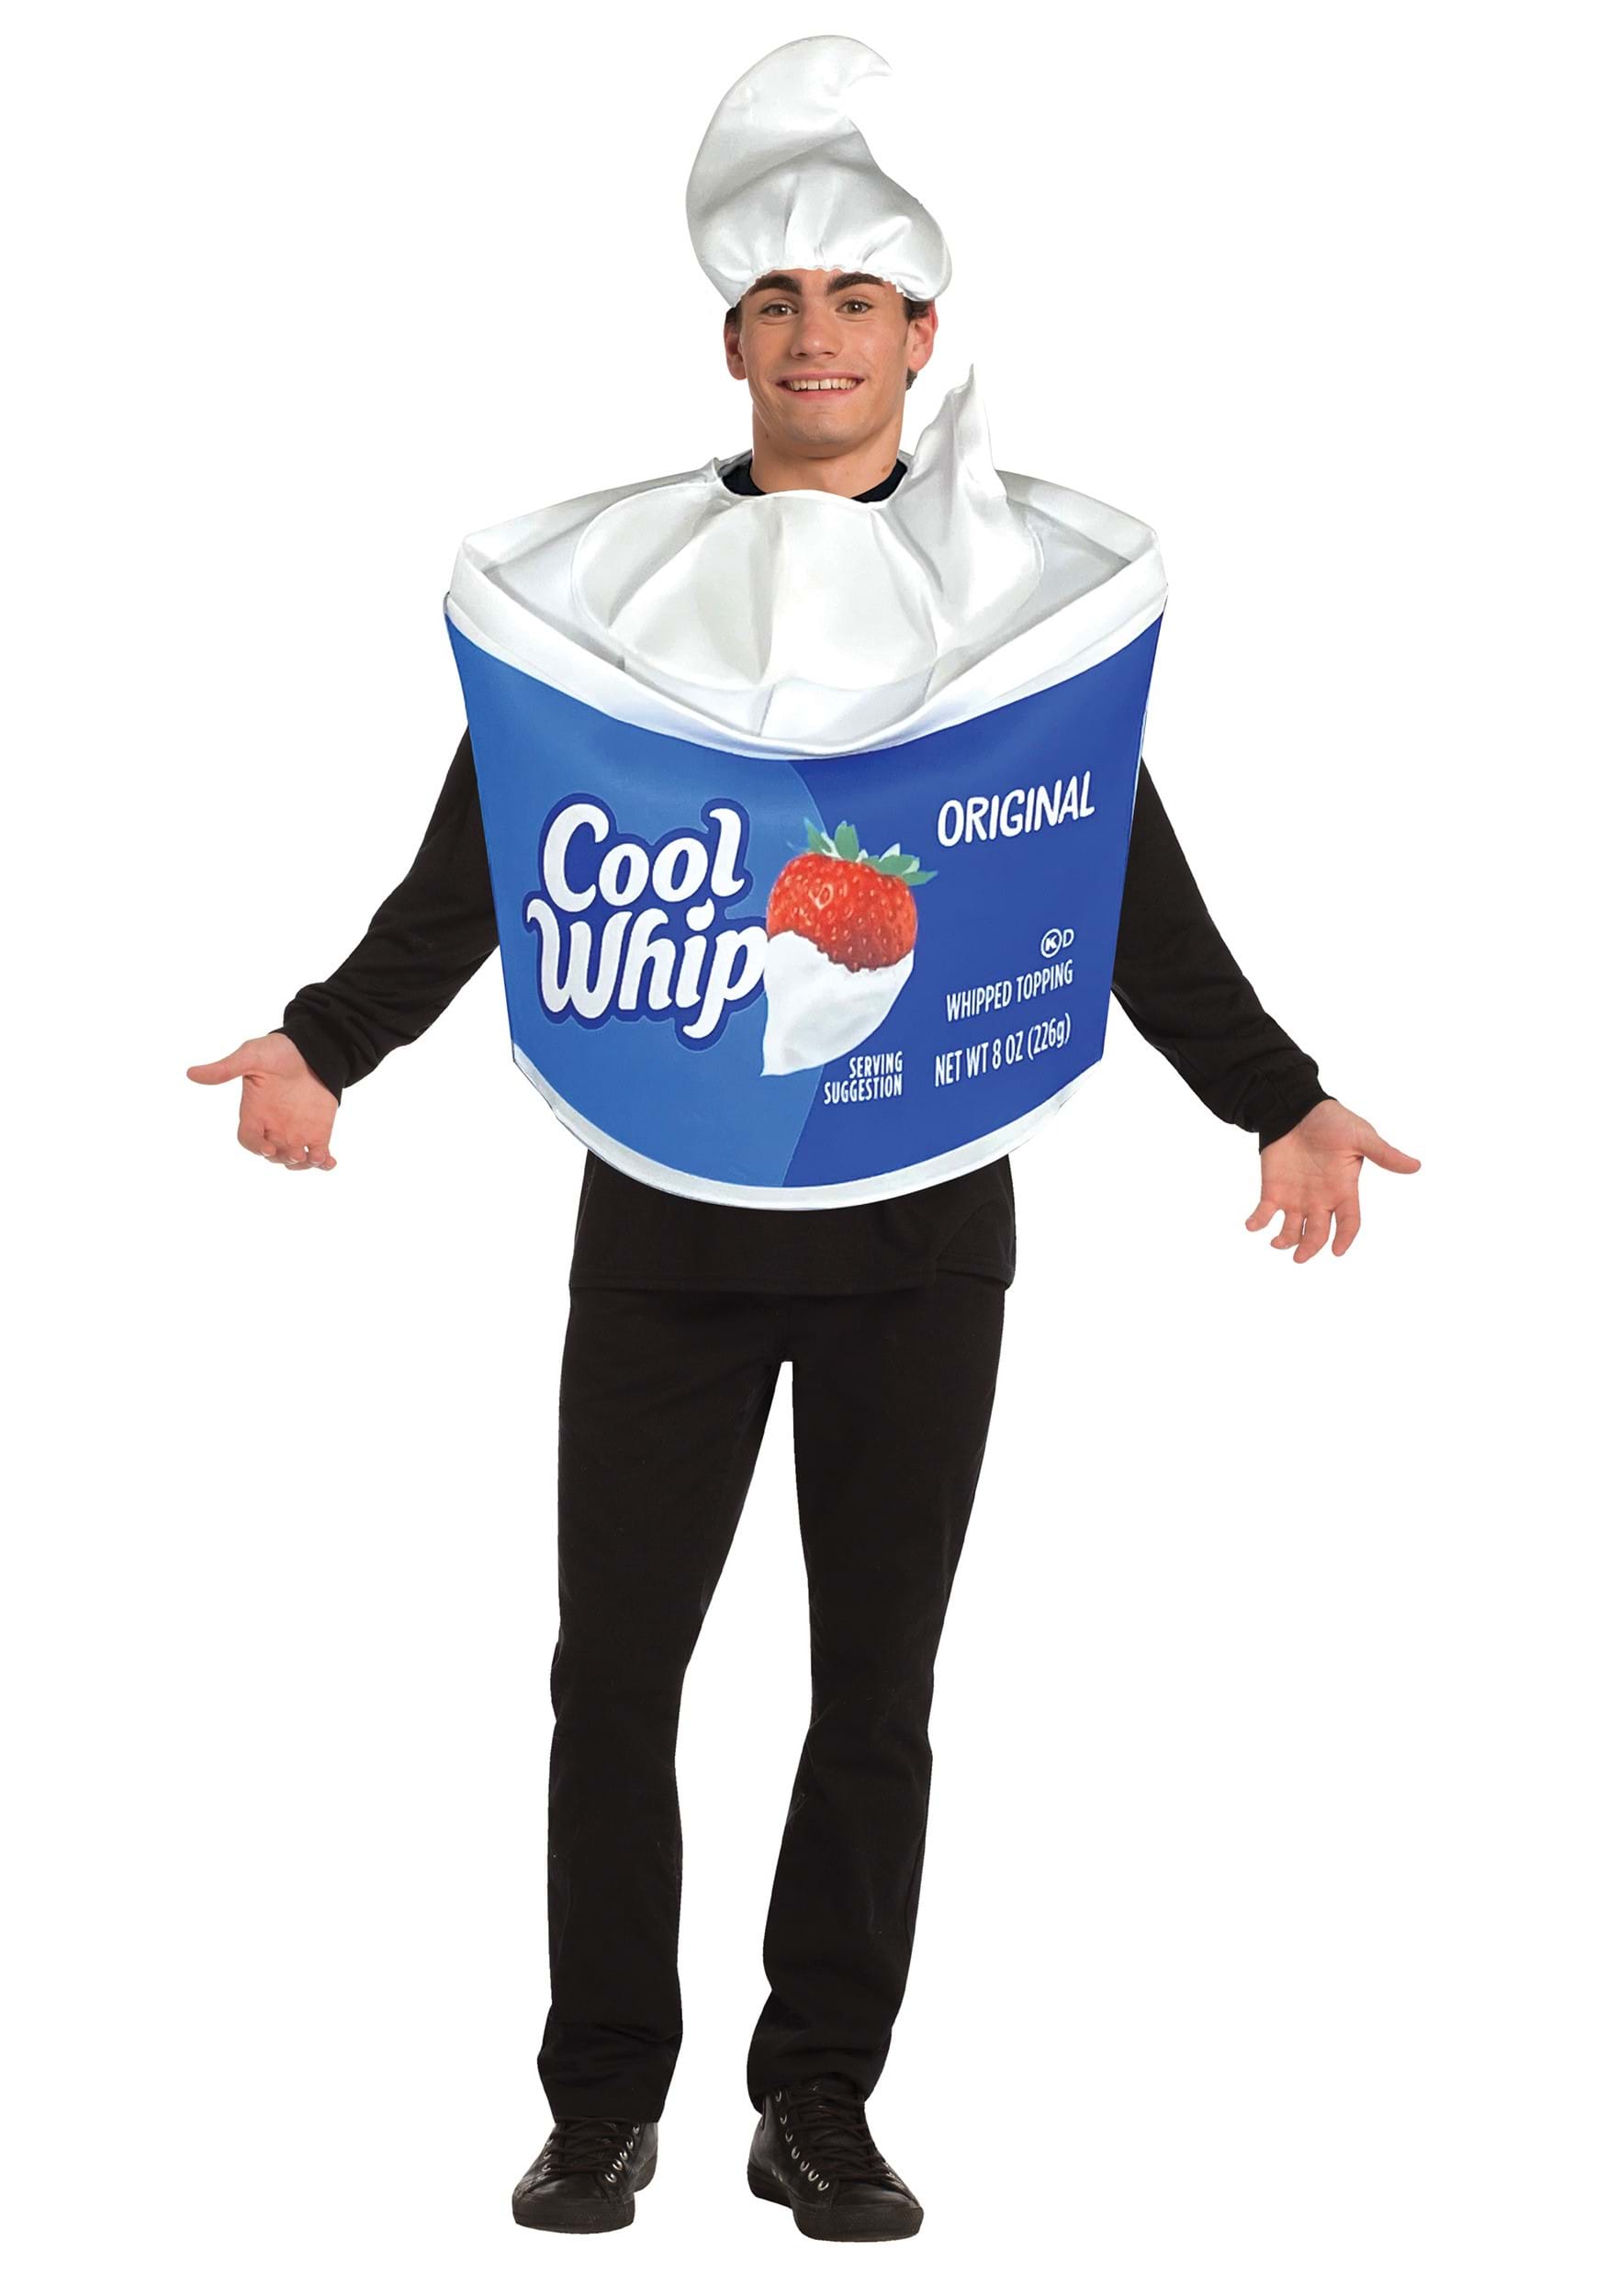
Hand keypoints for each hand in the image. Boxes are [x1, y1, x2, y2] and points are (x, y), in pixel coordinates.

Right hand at [187, 1032, 337, 1170]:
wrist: (312, 1047)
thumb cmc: (278, 1050)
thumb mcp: (251, 1057)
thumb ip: (225, 1069)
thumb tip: (191, 1073)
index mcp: (255, 1113)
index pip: (249, 1139)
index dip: (256, 1147)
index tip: (268, 1149)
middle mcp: (273, 1126)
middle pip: (272, 1155)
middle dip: (282, 1157)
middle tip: (295, 1153)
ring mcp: (295, 1130)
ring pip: (294, 1160)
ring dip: (303, 1165)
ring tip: (315, 1158)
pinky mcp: (318, 1131)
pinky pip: (318, 1155)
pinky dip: (323, 1163)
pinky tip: (330, 1162)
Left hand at [1246, 1098, 1418, 1261]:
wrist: (1297, 1107)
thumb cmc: (1333, 1121)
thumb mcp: (1361, 1137)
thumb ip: (1384, 1154)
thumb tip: (1415, 1166)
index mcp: (1343, 1190)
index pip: (1348, 1222)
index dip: (1344, 1238)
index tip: (1337, 1251)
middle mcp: (1320, 1199)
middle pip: (1318, 1233)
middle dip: (1310, 1247)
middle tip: (1300, 1257)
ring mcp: (1296, 1197)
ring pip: (1292, 1230)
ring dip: (1285, 1241)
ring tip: (1276, 1243)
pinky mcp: (1274, 1190)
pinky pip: (1264, 1213)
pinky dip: (1257, 1222)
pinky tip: (1252, 1225)